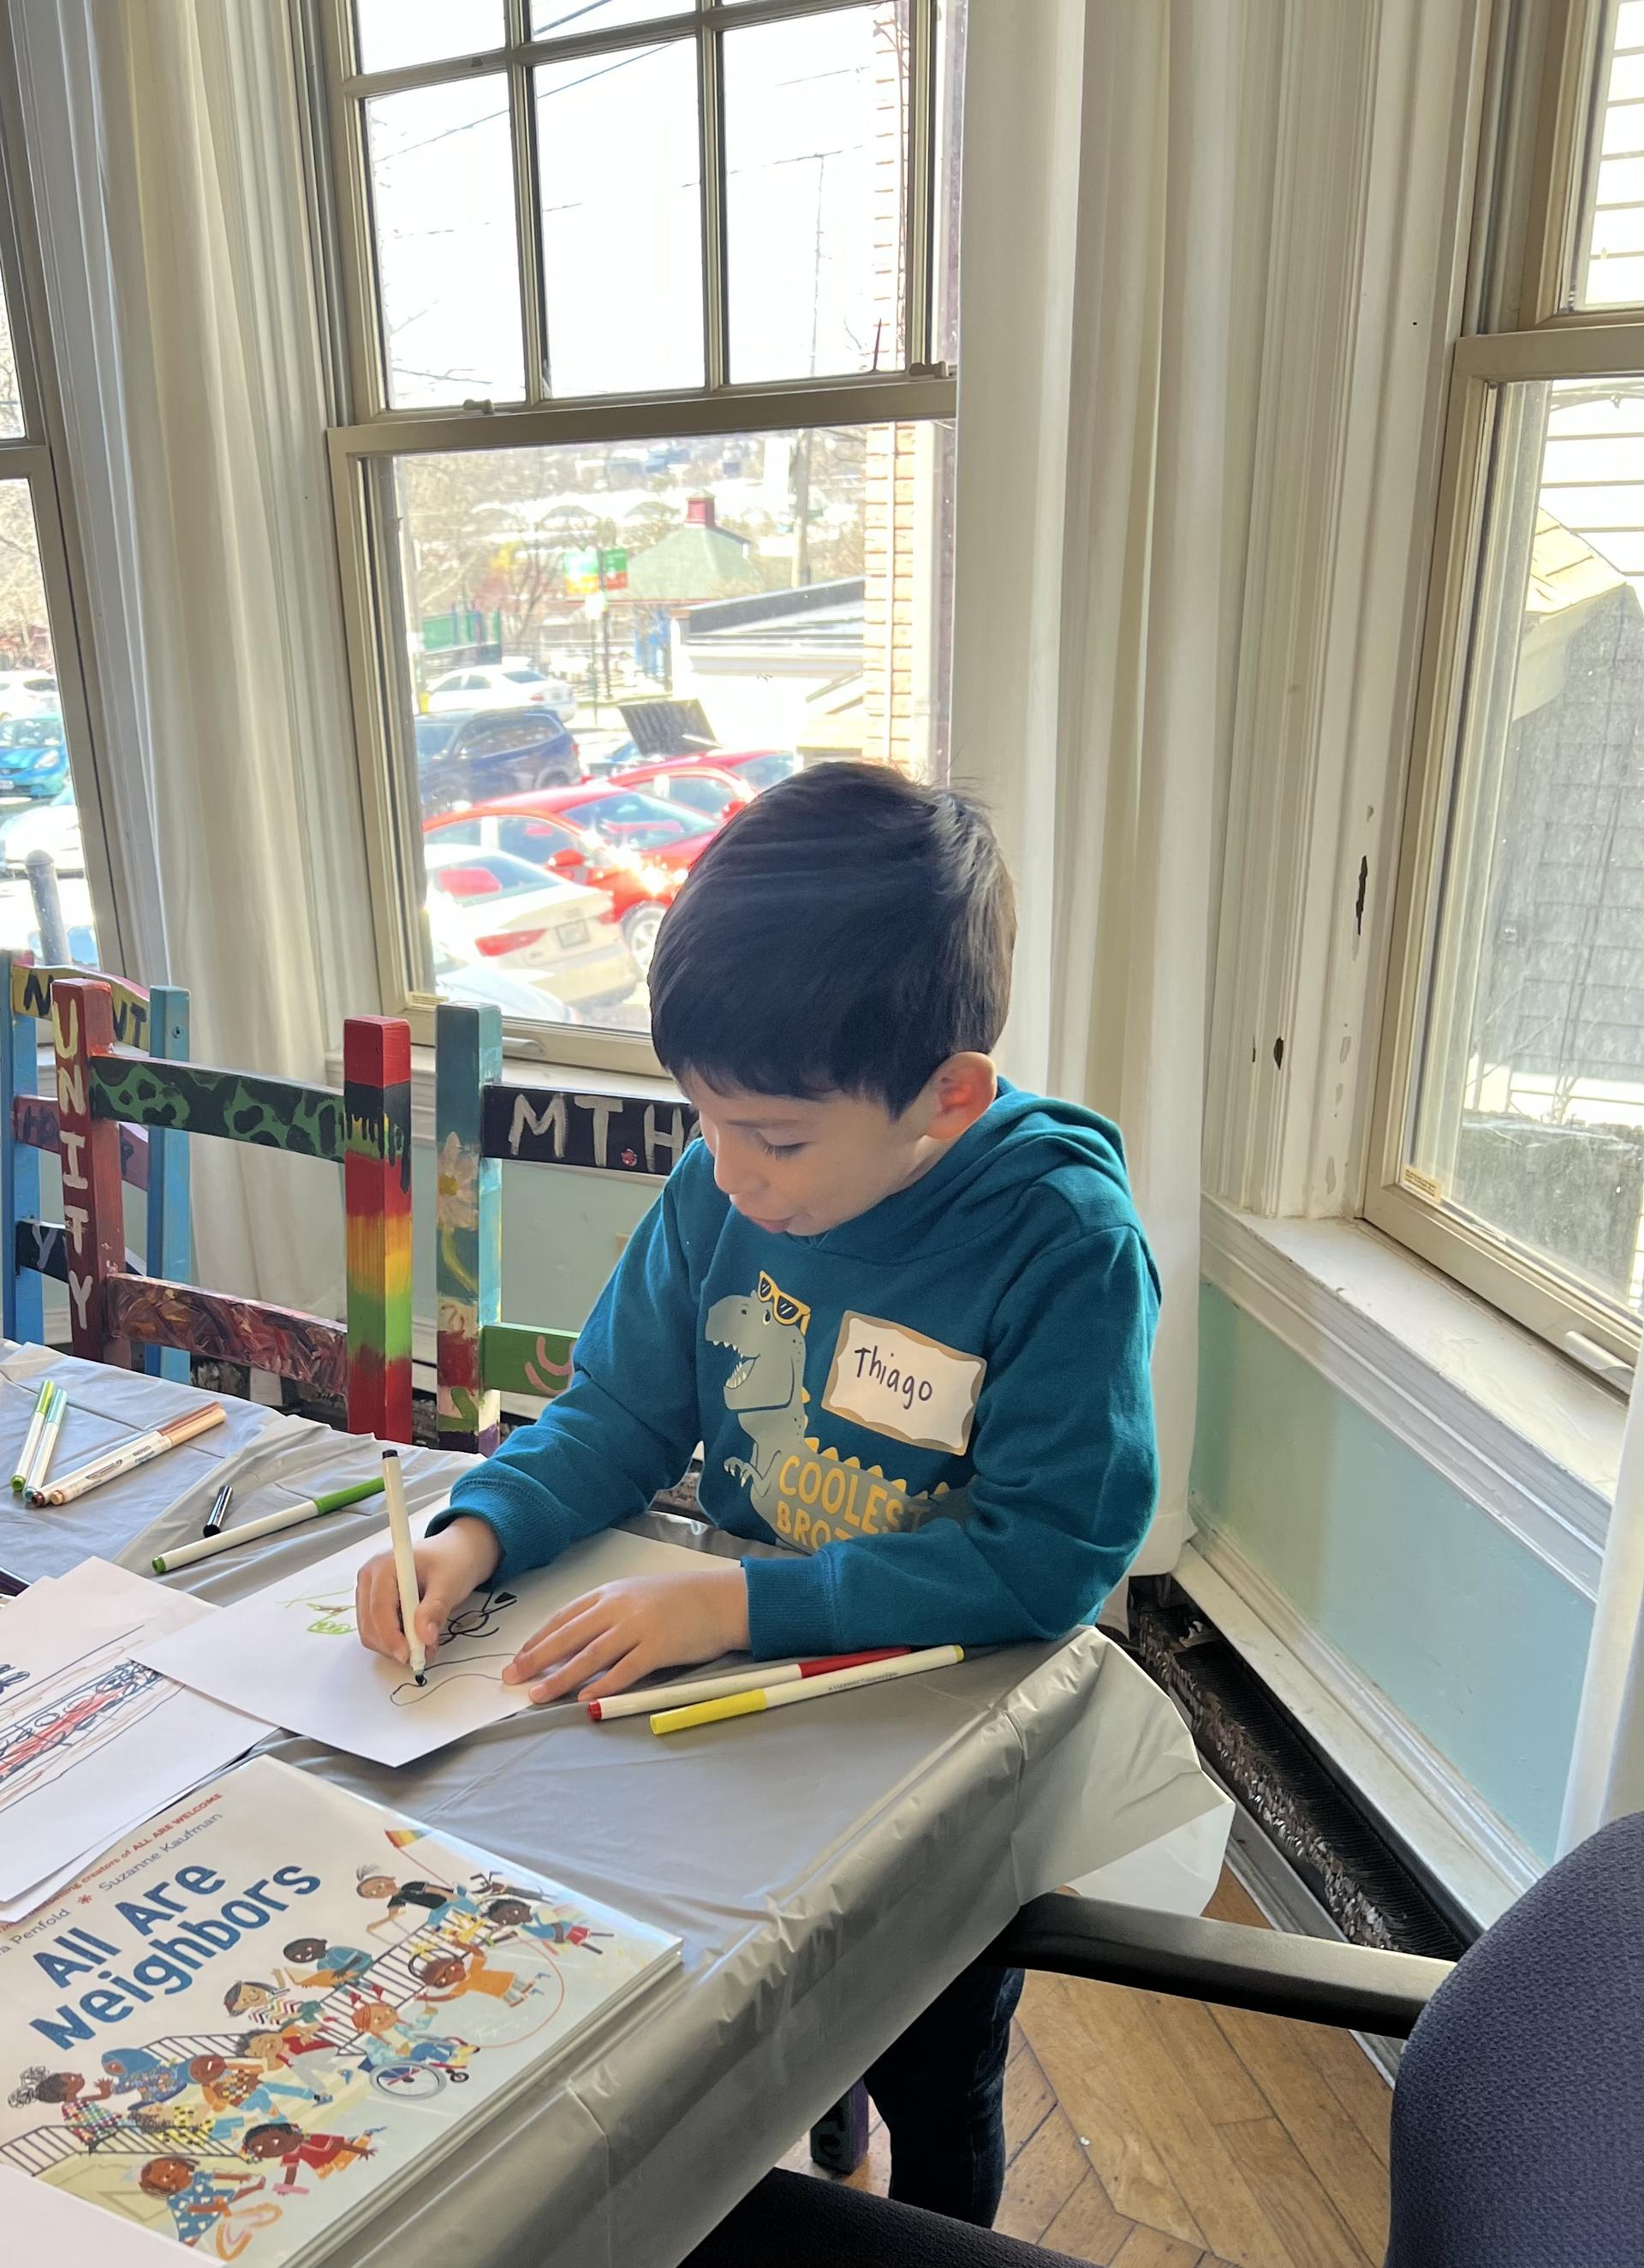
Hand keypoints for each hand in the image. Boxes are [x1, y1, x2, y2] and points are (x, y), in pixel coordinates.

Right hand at [354, 1517, 500, 1665]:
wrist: (456, 1554)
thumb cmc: (453, 1562)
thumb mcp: (450, 1583)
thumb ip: (435, 1609)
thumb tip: (424, 1637)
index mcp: (384, 1566)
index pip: (379, 1608)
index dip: (391, 1636)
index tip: (409, 1655)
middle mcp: (369, 1578)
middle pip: (370, 1624)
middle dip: (393, 1645)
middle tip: (423, 1656)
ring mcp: (369, 1591)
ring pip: (371, 1632)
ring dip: (395, 1647)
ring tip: (425, 1647)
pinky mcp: (374, 1603)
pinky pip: (378, 1631)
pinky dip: (395, 1642)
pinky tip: (417, 1639)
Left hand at [501, 1562, 749, 1703]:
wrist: (722, 1599)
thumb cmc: (681, 1599)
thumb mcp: (639, 1595)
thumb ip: (610, 1613)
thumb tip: (579, 1640)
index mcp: (611, 1593)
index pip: (565, 1617)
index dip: (539, 1639)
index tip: (519, 1657)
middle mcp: (619, 1607)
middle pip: (569, 1637)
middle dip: (536, 1659)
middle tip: (512, 1678)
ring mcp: (638, 1627)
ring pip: (589, 1656)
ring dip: (560, 1677)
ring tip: (538, 1695)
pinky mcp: (658, 1648)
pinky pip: (624, 1670)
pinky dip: (602, 1685)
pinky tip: (584, 1698)